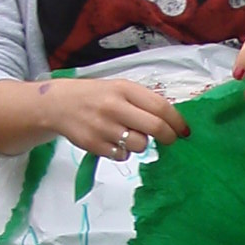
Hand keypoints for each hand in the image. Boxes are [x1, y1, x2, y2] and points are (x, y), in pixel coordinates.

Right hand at [39, 73, 187, 159]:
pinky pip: (122, 156)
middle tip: (170, 140)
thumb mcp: (120, 89)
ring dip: (142, 144)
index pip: (160, 106)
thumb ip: (143, 101)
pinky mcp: (93, 144)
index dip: (177, 121)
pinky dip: (123, 152)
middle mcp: (114, 107)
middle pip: (154, 127)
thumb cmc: (96, 96)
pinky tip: (114, 141)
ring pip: (139, 145)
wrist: (59, 104)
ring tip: (130, 135)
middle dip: (168, 137)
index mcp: (124, 89)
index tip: (185, 131)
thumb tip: (172, 121)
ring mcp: (103, 127)